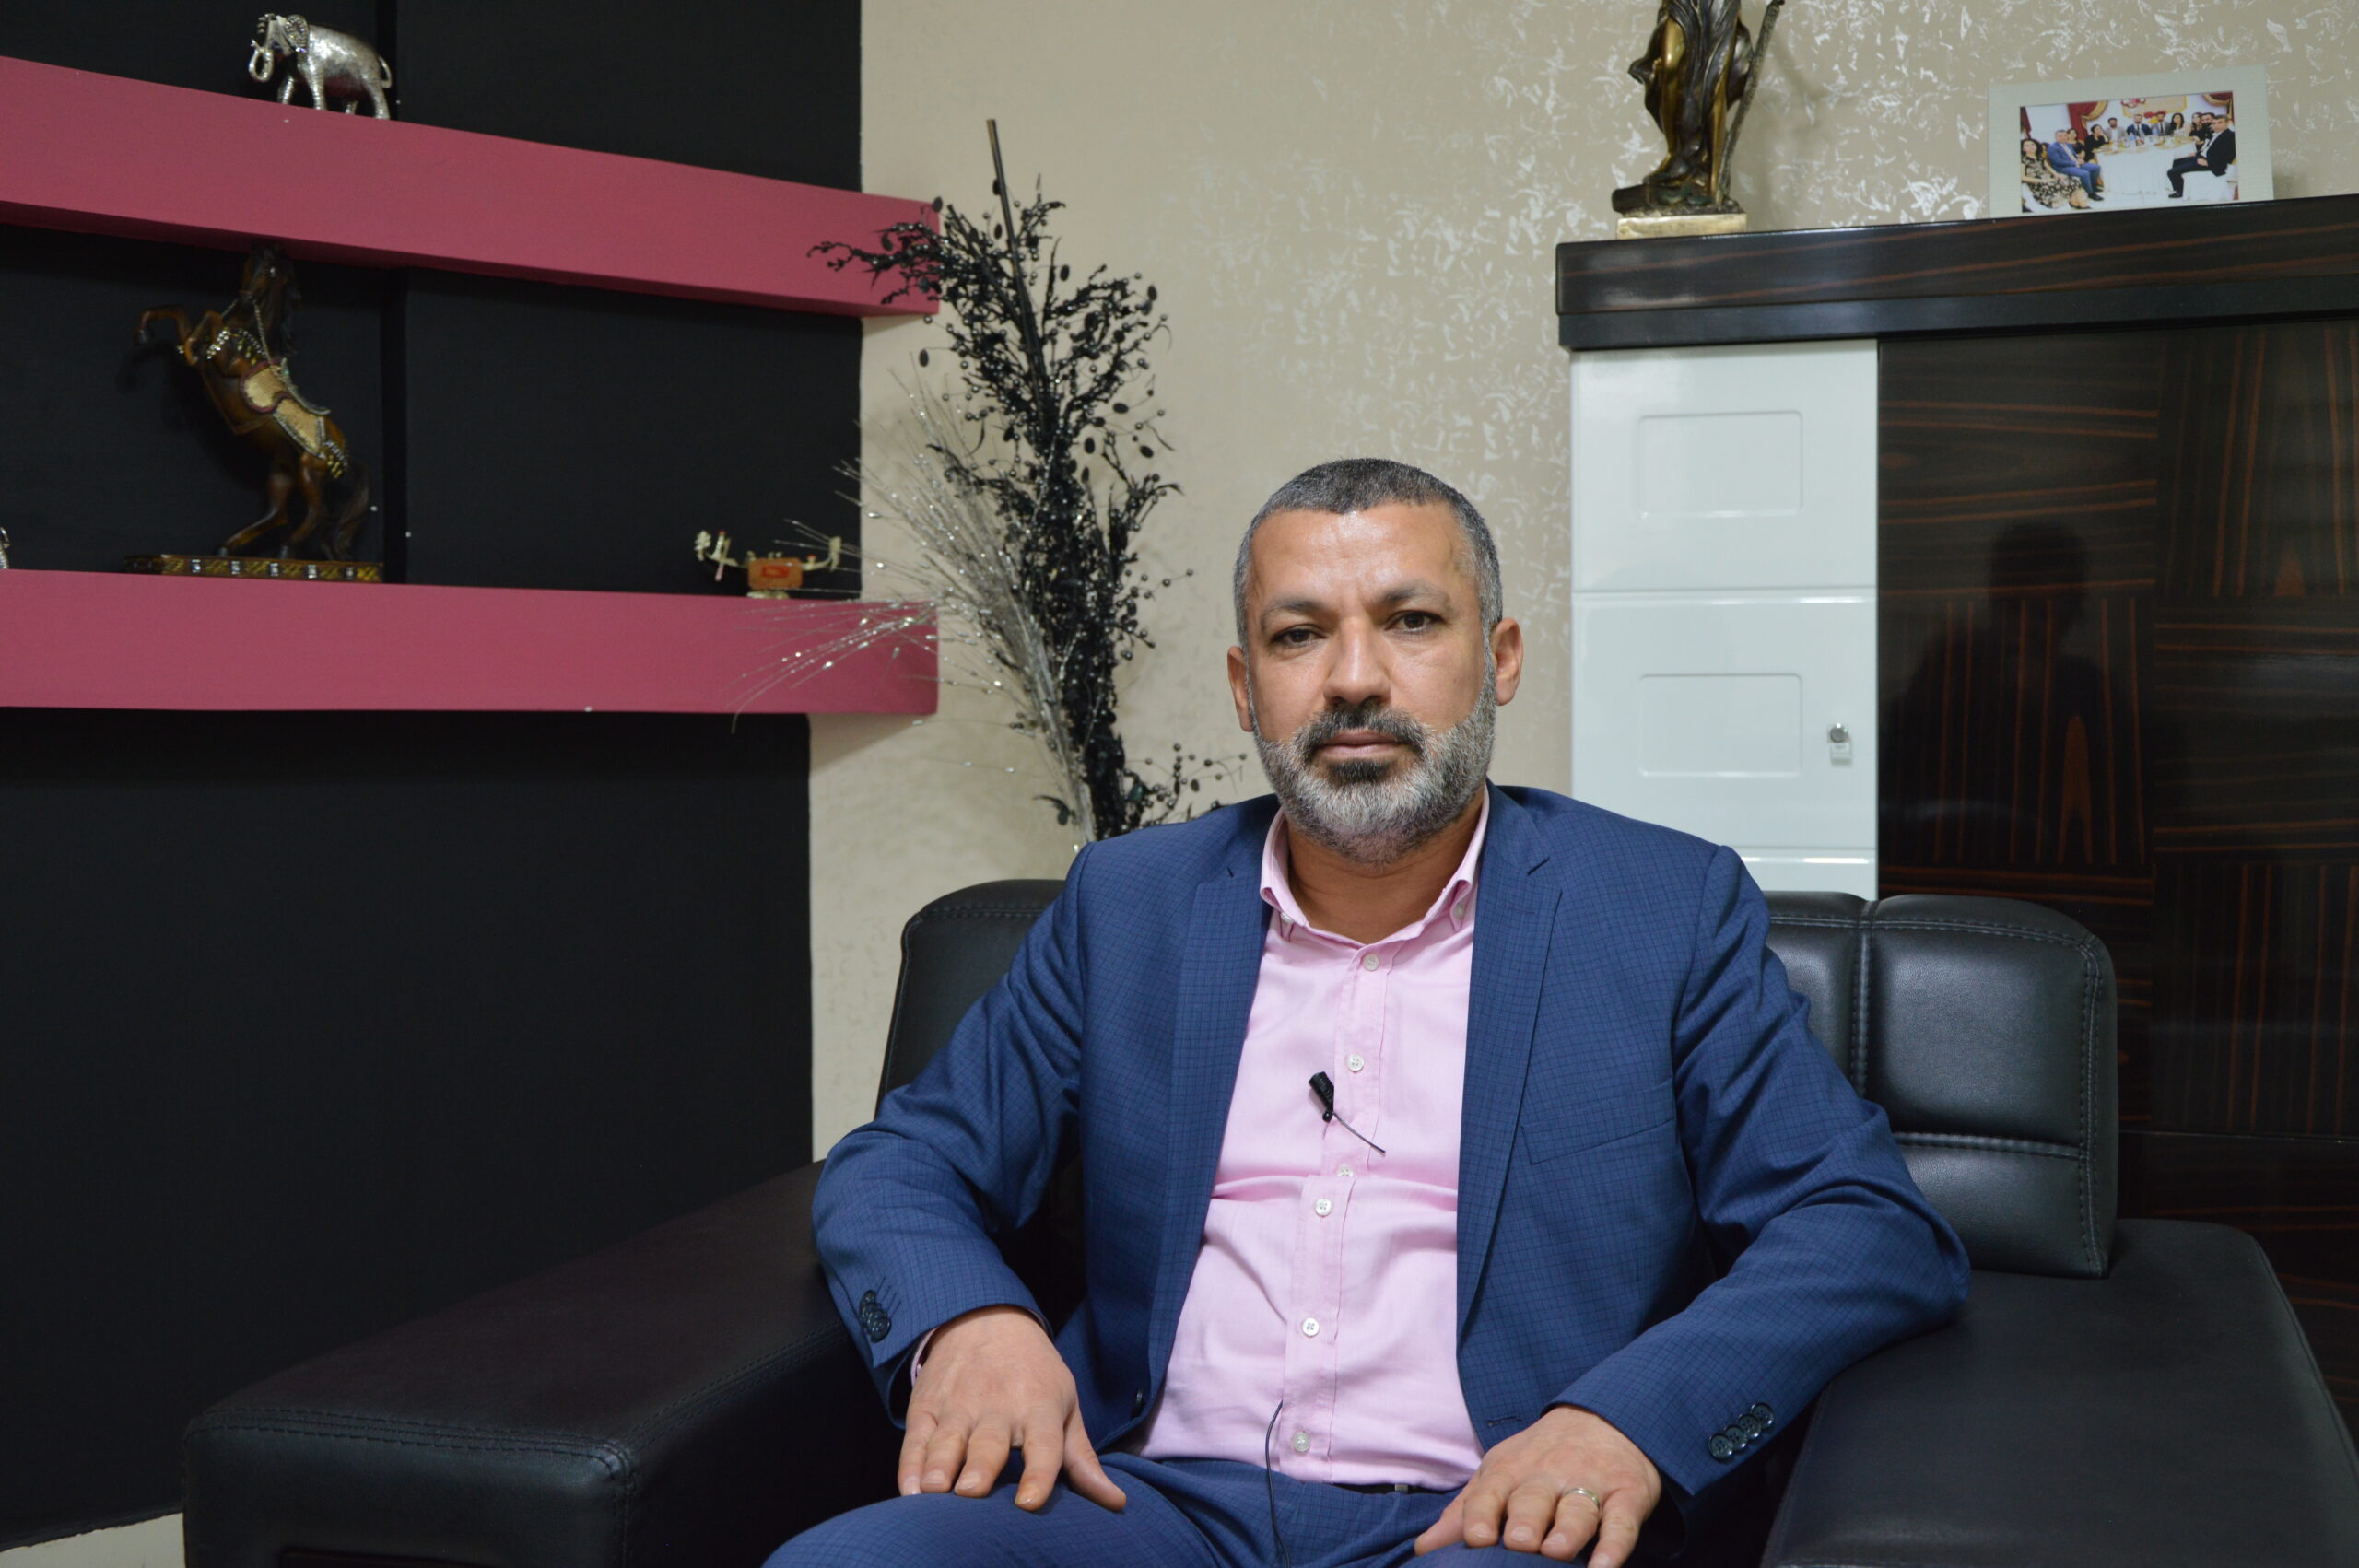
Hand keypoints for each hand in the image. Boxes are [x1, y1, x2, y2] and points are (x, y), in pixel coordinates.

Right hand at [898, 1304, 1126, 1513]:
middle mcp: (998, 1408)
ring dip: (939, 1466)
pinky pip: (915, 1441)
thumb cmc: (1034, 1374)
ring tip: (934, 1489)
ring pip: (947, 1442)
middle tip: (971, 1491)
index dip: (1037, 1475)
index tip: (1028, 1502)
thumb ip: (1082, 1459)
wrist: (985, 1319)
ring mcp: (957, 1407)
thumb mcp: (1065, 1406)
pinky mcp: (926, 1408)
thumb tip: (1115, 1503)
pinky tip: (909, 1489)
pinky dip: (910, 1465)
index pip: (1042, 1447)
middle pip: (988, 1445)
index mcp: (1038, 1409)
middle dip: (979, 1468)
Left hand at [1413, 1406, 1659, 1564]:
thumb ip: (1464, 1512)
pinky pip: (1622, 1522)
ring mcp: (1589, 1484)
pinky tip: (1607, 1566)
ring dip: (1567, 1530)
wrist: (1606, 1418)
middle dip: (1524, 1523)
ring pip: (1577, 1510)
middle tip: (1518, 1542)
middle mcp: (1547, 1476)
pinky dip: (1616, 1544)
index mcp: (1509, 1472)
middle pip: (1533, 1501)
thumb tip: (1424, 1548)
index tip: (1474, 1537)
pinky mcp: (1627, 1495)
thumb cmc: (1540, 1459)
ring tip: (1556, 1550)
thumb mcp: (1499, 1475)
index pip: (1489, 1493)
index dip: (1480, 1516)